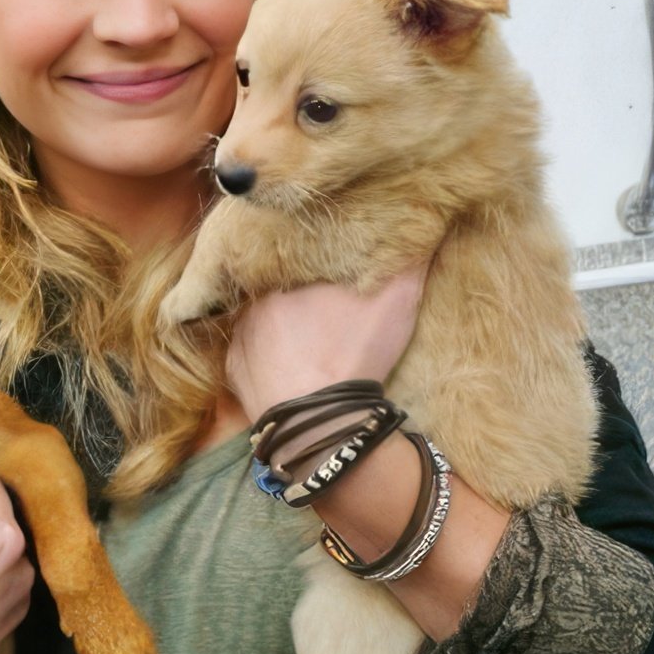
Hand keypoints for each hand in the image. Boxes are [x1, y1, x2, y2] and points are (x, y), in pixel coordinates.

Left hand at [224, 265, 428, 420]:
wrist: (320, 424)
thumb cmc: (354, 355)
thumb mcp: (394, 302)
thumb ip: (406, 260)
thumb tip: (419, 229)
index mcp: (284, 274)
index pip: (298, 254)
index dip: (318, 259)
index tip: (336, 269)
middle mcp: (252, 301)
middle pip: (276, 286)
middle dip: (297, 291)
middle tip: (322, 306)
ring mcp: (239, 336)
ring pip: (259, 318)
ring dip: (278, 323)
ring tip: (305, 335)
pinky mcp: (234, 370)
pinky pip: (248, 351)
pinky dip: (265, 354)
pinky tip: (287, 360)